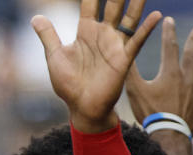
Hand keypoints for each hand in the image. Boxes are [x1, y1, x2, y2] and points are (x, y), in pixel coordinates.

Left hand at [32, 0, 161, 131]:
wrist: (81, 107)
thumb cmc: (68, 84)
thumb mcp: (54, 56)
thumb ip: (48, 35)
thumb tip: (35, 16)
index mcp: (86, 30)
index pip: (91, 3)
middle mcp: (103, 33)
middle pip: (113, 5)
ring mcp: (115, 44)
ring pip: (129, 18)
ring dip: (136, 3)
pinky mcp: (123, 59)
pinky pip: (136, 41)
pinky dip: (146, 28)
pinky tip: (157, 15)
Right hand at [125, 18, 192, 134]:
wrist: (168, 134)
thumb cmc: (150, 113)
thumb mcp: (135, 90)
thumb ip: (131, 71)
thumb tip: (126, 53)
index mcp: (170, 73)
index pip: (169, 47)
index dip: (169, 32)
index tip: (169, 20)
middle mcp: (186, 78)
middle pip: (192, 55)